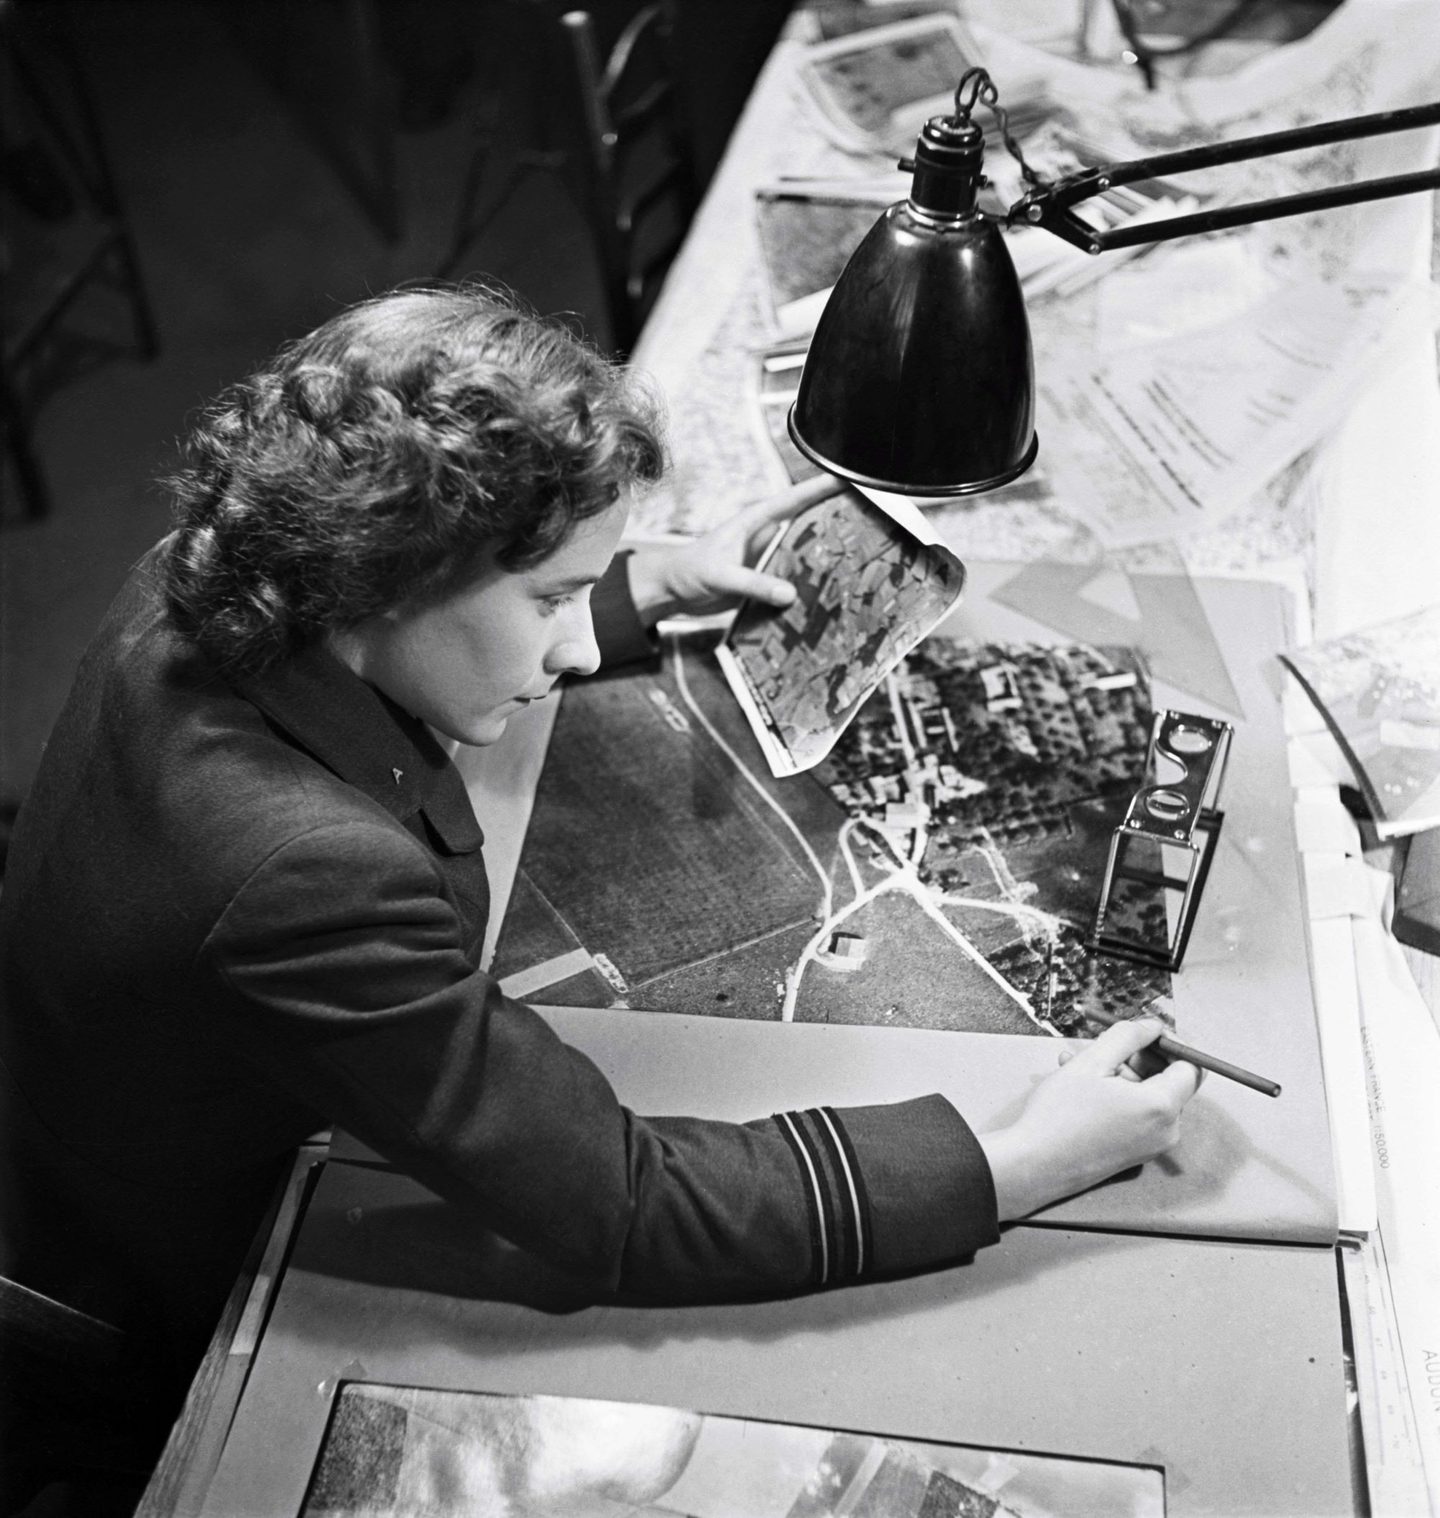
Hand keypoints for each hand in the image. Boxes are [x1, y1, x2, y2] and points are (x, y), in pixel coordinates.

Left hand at [625, 474, 842, 624]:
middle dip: (837, 520)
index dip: (822, 488)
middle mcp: (767, 536)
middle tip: (873, 522)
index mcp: (756, 521)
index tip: (850, 478)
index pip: (795, 499)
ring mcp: (769, 557)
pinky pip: (795, 578)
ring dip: (827, 557)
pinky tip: (831, 594)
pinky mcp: (767, 579)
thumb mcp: (721, 575)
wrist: (675, 591)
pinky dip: (811, 585)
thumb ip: (753, 583)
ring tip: (863, 561)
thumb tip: (789, 594)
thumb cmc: (691, 572)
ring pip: (805, 553)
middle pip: (809, 523)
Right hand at [978, 1018, 1202, 1222]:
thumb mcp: (1092, 1062)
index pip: (1191, 1066)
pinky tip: (1082, 1085)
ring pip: (1148, 1095)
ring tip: (1079, 1062)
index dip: (1171, 1043)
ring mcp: (1152, 1145)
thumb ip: (1128, 1036)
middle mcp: (1166, 1129)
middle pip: (1169, 1080)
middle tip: (1105, 1044)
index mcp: (1161, 1106)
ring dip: (1120, 1074)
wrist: (1036, 1165)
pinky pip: (1137, 1114)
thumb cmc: (1061, 1114)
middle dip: (1138, 1057)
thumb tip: (1153, 1026)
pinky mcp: (1136, 1153)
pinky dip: (1117, 1095)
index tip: (1144, 1032)